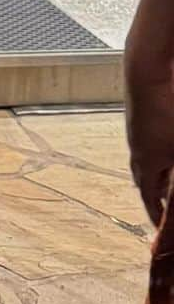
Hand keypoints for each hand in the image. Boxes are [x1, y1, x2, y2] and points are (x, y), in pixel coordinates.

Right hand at [125, 31, 173, 225]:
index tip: (161, 232)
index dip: (157, 217)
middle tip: (163, 211)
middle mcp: (138, 151)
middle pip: (144, 182)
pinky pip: (148, 147)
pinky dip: (157, 158)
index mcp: (147, 164)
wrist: (146, 72)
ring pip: (146, 163)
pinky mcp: (142, 120)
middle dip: (154, 198)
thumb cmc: (166, 111)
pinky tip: (166, 153)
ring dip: (155, 177)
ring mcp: (138, 134)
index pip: (150, 200)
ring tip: (164, 184)